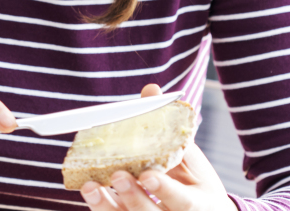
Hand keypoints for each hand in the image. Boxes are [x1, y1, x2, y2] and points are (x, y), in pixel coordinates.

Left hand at [79, 84, 236, 210]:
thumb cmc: (194, 182)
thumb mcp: (191, 158)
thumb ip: (171, 129)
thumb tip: (150, 90)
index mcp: (199, 204)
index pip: (183, 201)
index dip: (165, 190)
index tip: (148, 175)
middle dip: (134, 197)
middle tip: (117, 176)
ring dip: (107, 207)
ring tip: (91, 187)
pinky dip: (101, 209)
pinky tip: (90, 193)